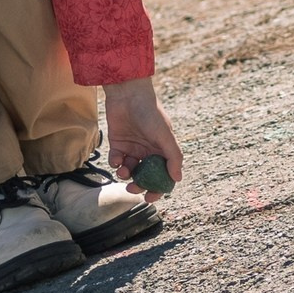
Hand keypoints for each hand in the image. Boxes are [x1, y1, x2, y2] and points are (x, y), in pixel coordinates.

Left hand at [103, 77, 182, 197]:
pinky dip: (115, 163)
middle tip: (132, 189)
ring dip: (125, 175)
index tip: (150, 198)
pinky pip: (116, 160)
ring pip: (129, 171)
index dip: (158, 188)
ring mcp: (132, 148)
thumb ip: (173, 157)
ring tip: (123, 171)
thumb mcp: (165, 135)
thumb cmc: (150, 113)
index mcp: (162, 151)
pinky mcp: (118, 144)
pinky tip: (117, 158)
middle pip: (144, 177)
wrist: (128, 95)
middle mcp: (148, 152)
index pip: (162, 175)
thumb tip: (178, 179)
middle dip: (138, 185)